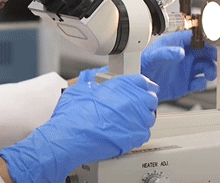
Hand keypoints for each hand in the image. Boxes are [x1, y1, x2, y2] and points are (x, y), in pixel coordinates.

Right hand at [0, 75, 157, 182]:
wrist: (69, 137)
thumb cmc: (73, 115)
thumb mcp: (80, 89)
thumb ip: (91, 82)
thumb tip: (91, 81)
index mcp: (121, 86)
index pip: (143, 81)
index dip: (142, 85)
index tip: (141, 89)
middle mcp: (132, 101)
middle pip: (150, 98)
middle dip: (144, 101)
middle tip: (134, 105)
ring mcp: (135, 120)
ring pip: (149, 117)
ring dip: (141, 117)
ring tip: (128, 120)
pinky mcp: (134, 138)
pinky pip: (144, 133)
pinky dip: (137, 133)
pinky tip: (125, 132)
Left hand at [141, 30, 216, 100]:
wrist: (139, 85)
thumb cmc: (143, 65)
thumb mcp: (153, 56)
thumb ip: (166, 53)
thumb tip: (179, 52)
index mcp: (177, 44)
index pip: (196, 37)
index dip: (207, 39)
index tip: (214, 42)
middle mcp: (184, 56)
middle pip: (206, 52)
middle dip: (213, 55)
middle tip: (216, 59)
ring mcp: (186, 70)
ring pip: (206, 67)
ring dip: (211, 70)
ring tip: (209, 74)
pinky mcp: (186, 83)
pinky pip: (199, 83)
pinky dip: (201, 84)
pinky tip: (196, 84)